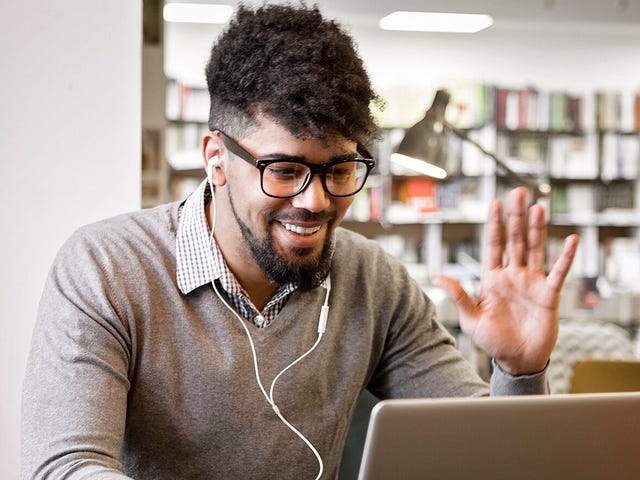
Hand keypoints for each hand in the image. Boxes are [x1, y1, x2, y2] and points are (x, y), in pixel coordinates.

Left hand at [434, 187, 578, 374]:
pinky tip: (570, 239)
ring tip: (538, 207)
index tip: (496, 202)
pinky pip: (559, 271)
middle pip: (515, 239)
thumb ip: (458, 296)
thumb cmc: (493, 341)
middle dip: (516, 216)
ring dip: (537, 228)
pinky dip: (566, 256)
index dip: (495, 224)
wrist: (517, 360)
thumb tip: (437, 276)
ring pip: (535, 248)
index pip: (494, 244)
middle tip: (519, 191)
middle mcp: (513, 275)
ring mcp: (532, 282)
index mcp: (492, 278)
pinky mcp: (549, 294)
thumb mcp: (471, 318)